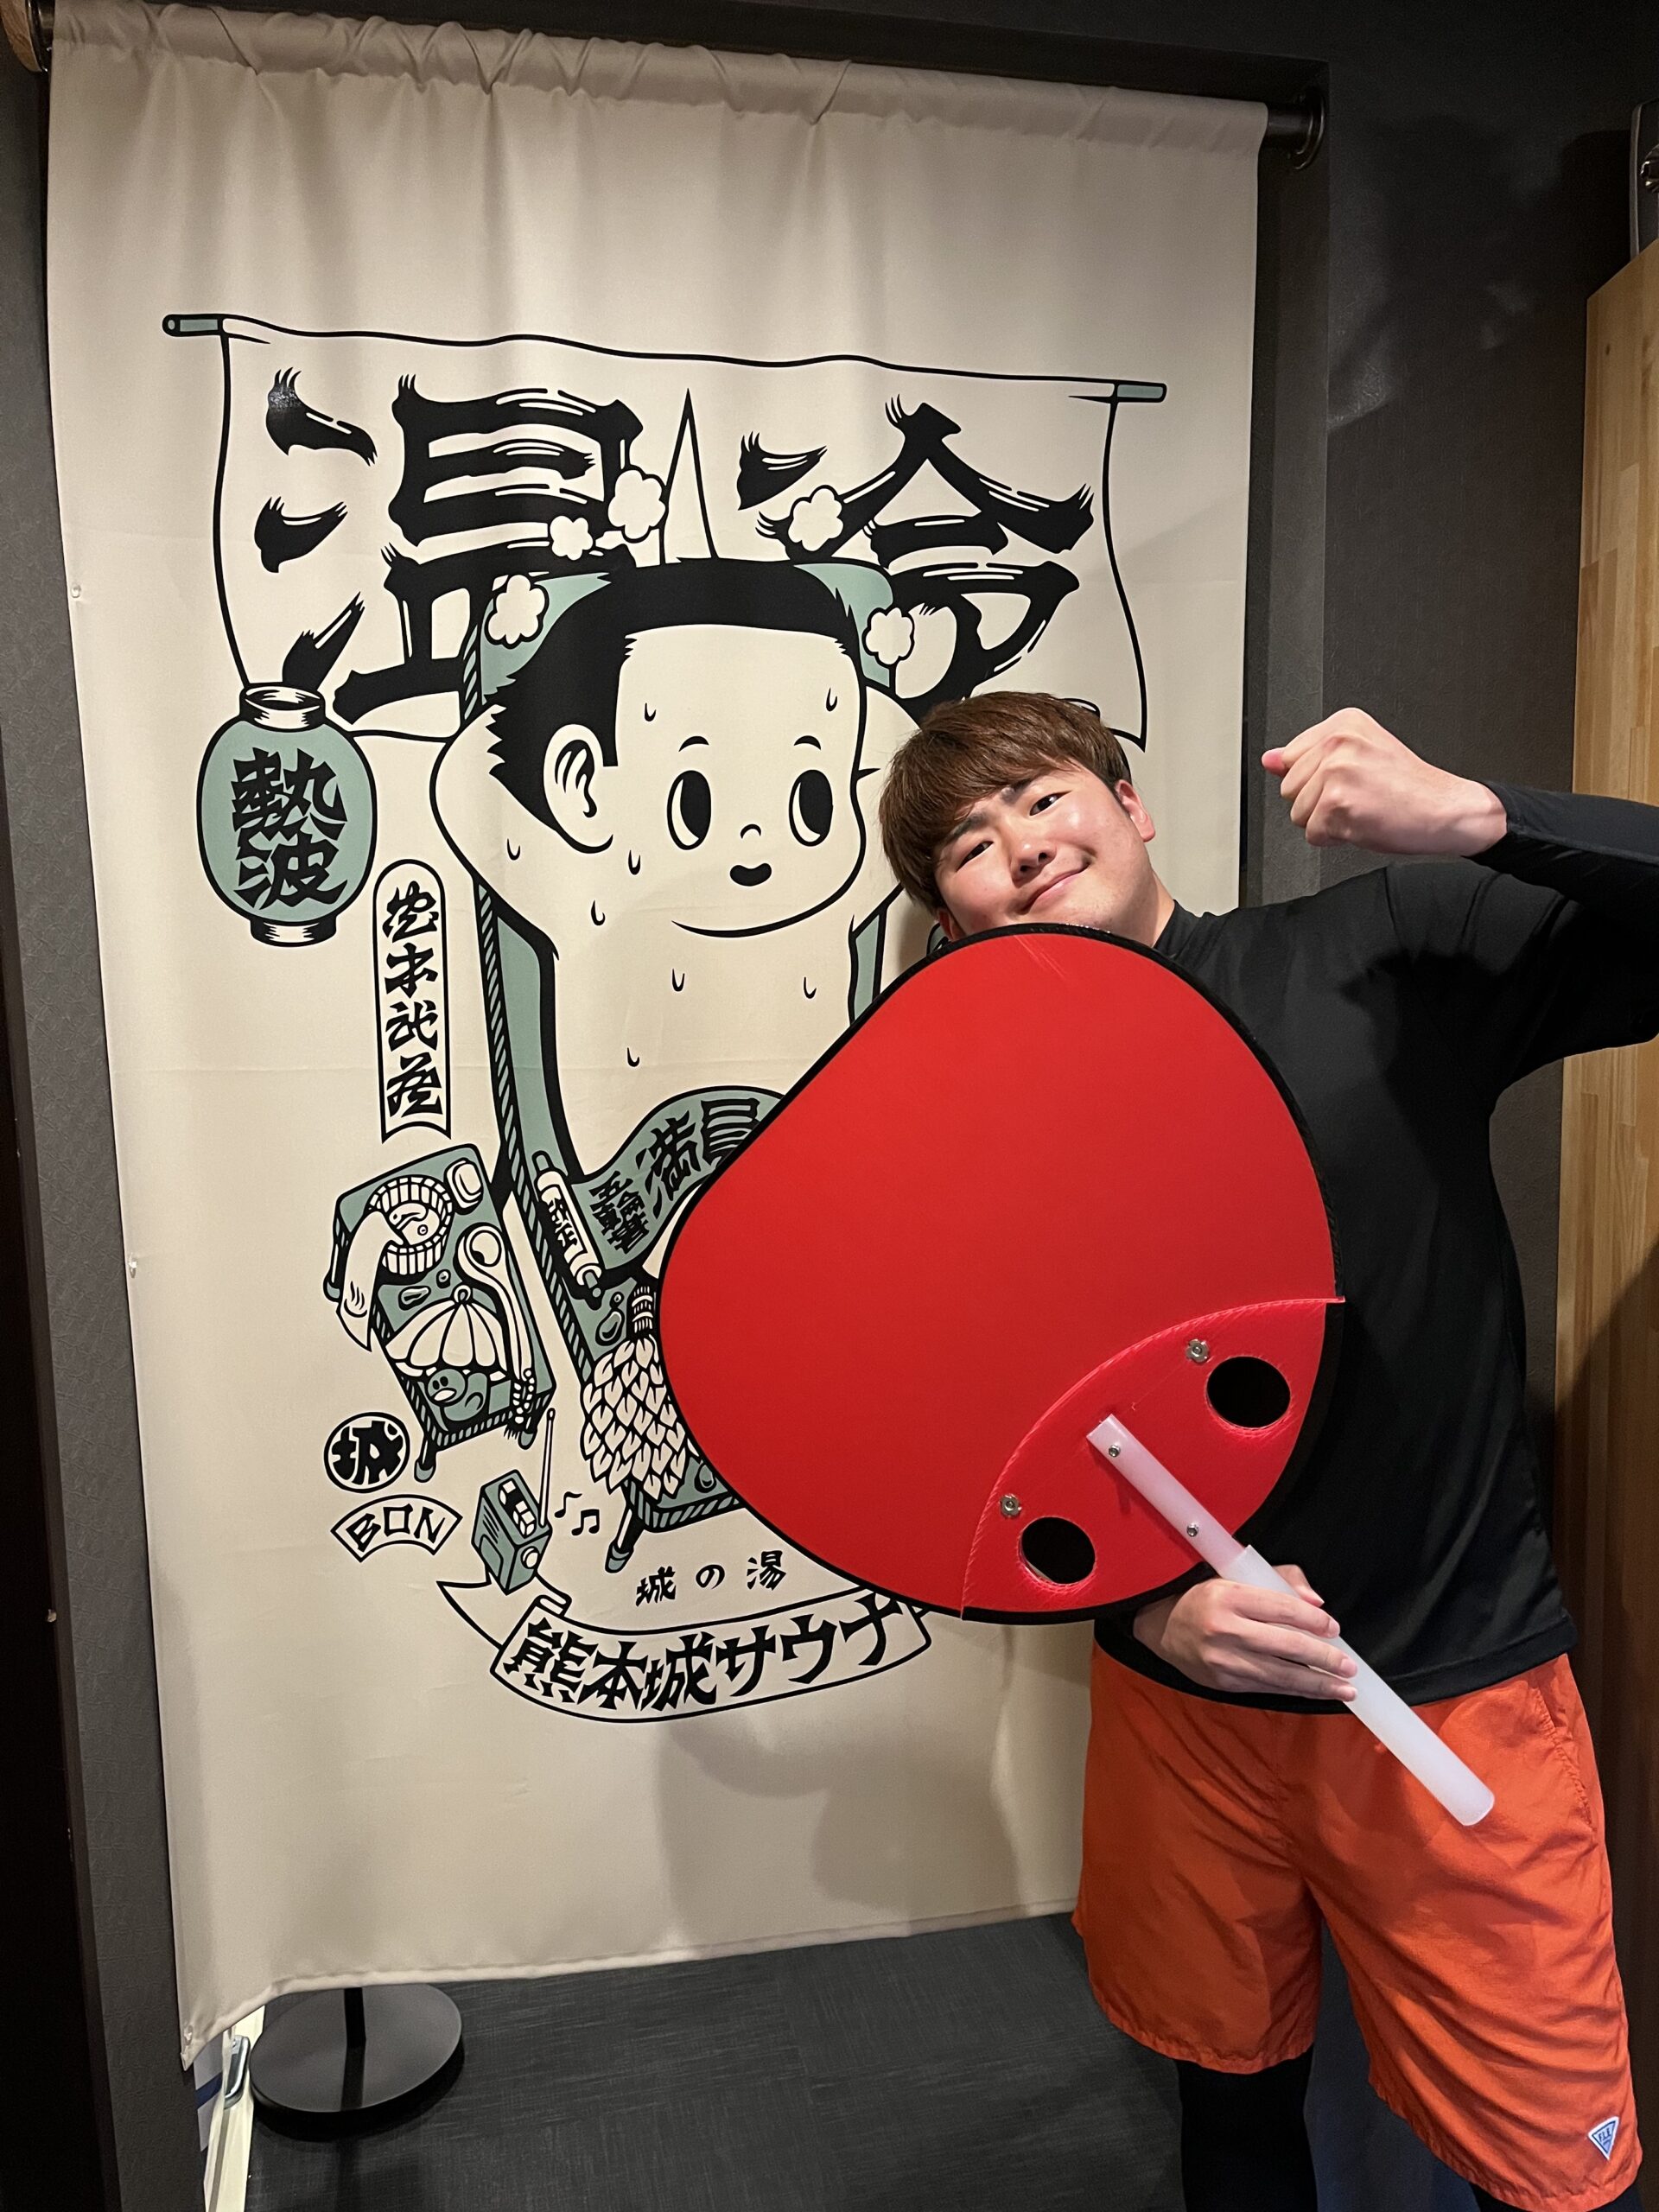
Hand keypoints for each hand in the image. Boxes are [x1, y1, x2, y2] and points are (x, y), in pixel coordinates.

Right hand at [1132, 1563, 1357, 1700]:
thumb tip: (1316, 1601)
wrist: (1163, 1627)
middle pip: (1286, 1646)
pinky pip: (1267, 1688)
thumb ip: (1280, 1581)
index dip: (1312, 1619)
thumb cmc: (1207, 1596)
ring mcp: (1224, 1660)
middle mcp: (1225, 1630)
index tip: (1333, 1627)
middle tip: (1349, 1664)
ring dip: (1318, 1684)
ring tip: (1345, 1688)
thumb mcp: (1235, 1576)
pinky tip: (1316, 1691)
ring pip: (1281, 1675)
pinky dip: (1295, 1690)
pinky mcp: (1224, 1683)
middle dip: (1324, 1657)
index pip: (1281, 1608)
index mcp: (1229, 1596)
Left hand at [1263, 709, 1506, 855]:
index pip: (1290, 759)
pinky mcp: (1338, 803)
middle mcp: (1339, 742)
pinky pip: (1313, 834)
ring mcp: (1337, 771)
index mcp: (1344, 724)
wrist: (1446, 809)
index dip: (1315, 780)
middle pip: (1289, 788)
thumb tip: (1268, 759)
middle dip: (1318, 802)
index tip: (1347, 780)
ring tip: (1362, 809)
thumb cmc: (1410, 786)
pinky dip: (1336, 838)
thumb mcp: (1359, 757)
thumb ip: (1309, 757)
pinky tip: (1363, 823)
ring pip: (1297, 813)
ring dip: (1326, 822)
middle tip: (1359, 797)